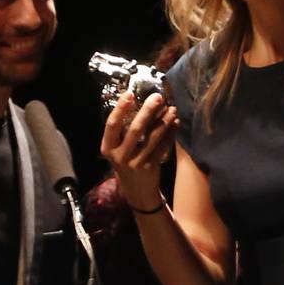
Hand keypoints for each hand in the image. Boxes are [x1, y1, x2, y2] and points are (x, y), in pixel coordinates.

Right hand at [99, 91, 177, 211]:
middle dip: (148, 111)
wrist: (137, 190)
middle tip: (158, 97)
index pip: (112, 125)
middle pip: (135, 129)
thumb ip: (123, 131)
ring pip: (152, 137)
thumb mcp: (117, 149)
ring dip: (163, 121)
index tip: (129, 93)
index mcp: (108, 148)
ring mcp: (136, 163)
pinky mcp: (151, 167)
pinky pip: (163, 146)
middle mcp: (120, 156)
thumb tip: (140, 102)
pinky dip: (170, 133)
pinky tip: (175, 122)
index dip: (120, 109)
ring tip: (172, 108)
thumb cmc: (126, 161)